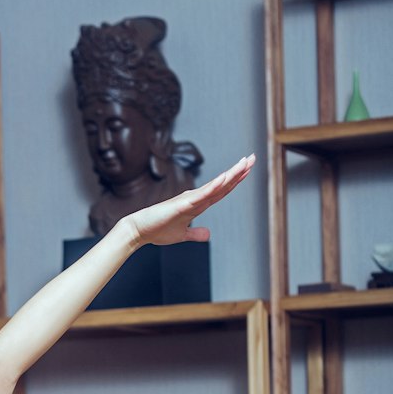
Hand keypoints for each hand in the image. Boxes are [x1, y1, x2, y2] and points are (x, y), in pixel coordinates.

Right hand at [123, 153, 255, 247]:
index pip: (221, 191)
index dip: (235, 180)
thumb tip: (208, 235)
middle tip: (252, 158)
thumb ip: (196, 234)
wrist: (140, 231)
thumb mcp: (182, 235)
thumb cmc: (157, 230)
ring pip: (215, 186)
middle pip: (222, 184)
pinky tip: (225, 178)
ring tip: (245, 163)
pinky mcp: (182, 204)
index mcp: (197, 204)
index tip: (247, 170)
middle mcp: (195, 198)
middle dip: (238, 171)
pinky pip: (202, 194)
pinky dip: (214, 186)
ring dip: (231, 174)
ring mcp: (189, 200)